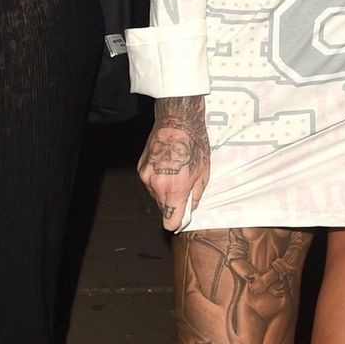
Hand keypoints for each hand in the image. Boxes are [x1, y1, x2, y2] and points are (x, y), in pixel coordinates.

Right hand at [138, 96, 210, 230]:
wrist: (177, 122)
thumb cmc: (194, 145)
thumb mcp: (203, 174)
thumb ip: (195, 196)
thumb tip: (189, 209)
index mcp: (175, 190)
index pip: (169, 222)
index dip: (177, 221)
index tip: (181, 216)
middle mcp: (157, 186)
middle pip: (162, 208)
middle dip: (172, 202)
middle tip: (183, 187)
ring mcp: (146, 177)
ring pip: (155, 195)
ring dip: (164, 190)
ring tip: (175, 172)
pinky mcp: (140, 168)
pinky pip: (149, 182)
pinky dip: (157, 179)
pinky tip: (166, 166)